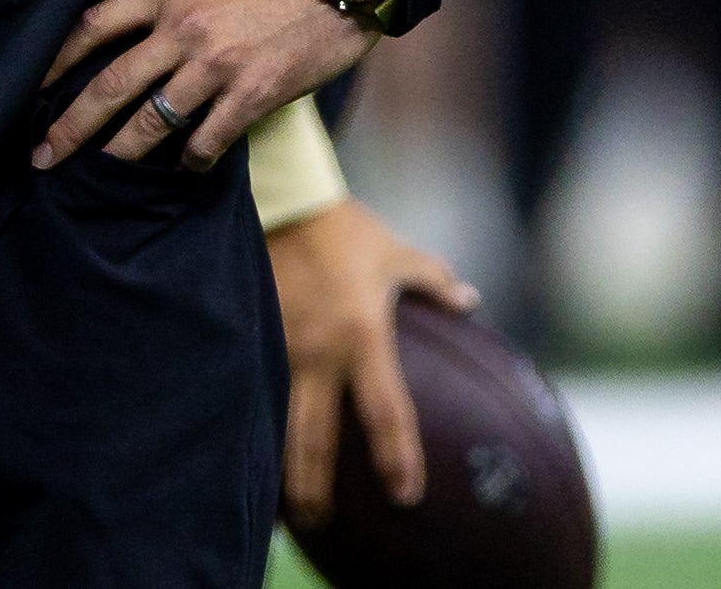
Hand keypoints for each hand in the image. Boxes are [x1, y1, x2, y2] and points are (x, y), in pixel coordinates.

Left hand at [35, 0, 376, 173]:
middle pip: (110, 85)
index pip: (95, 24)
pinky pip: (206, 141)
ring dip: (122, 153)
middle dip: (71, 126)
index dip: (56, 58)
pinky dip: (191, 159)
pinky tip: (184, 167)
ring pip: (152, 122)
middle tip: (43, 155)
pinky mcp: (250, 96)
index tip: (32, 87)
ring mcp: (216, 67)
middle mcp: (183, 29)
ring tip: (101, 173)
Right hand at [267, 198, 480, 527]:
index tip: (406, 494)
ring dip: (281, 470)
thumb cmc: (343, 227)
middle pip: (316, 438)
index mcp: (363, 337)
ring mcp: (279, 348)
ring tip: (284, 508)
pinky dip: (253, 427)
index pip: (386, 412)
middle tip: (324, 523)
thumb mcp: (395, 252)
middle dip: (317, 488)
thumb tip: (471, 302)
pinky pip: (253, 392)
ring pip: (276, 424)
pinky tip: (249, 452)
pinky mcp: (251, 338)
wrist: (281, 198)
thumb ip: (434, 281)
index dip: (397, 457)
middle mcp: (319, 353)